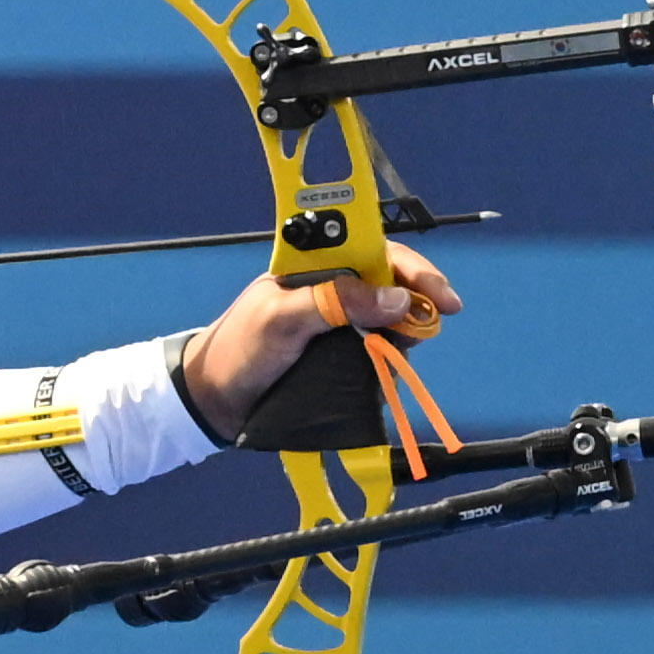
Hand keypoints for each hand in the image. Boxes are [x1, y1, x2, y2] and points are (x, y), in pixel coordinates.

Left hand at [178, 241, 463, 443]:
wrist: (215, 402)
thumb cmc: (239, 350)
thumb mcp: (281, 319)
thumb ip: (333, 302)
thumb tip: (396, 299)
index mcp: (313, 267)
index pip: (374, 251)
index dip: (411, 268)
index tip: (438, 295)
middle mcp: (330, 290)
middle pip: (391, 285)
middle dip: (417, 302)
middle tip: (433, 325)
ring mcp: (336, 323)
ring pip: (389, 320)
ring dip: (403, 336)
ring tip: (400, 353)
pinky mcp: (338, 354)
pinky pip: (377, 351)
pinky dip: (387, 361)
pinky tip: (384, 374)